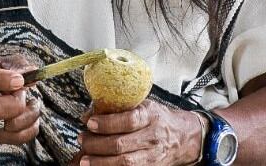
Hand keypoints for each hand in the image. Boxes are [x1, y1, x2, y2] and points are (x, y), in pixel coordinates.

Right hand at [0, 55, 40, 146]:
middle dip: (16, 102)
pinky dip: (32, 127)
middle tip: (22, 93)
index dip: (3, 80)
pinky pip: (19, 138)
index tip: (20, 81)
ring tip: (30, 102)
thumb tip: (32, 73)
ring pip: (9, 127)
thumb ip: (19, 65)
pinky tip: (30, 114)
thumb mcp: (7, 62)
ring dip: (29, 114)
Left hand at [74, 100, 202, 165]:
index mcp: (151, 116)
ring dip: (101, 162)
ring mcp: (152, 156)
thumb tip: (90, 112)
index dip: (107, 123)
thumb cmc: (159, 118)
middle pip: (122, 144)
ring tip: (85, 159)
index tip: (90, 122)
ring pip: (124, 163)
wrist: (183, 137)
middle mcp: (152, 137)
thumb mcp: (144, 105)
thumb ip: (120, 107)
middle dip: (97, 144)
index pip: (127, 120)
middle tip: (82, 140)